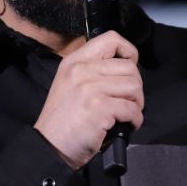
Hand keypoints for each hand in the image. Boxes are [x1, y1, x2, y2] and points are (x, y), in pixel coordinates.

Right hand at [34, 30, 143, 169]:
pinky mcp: (100, 108)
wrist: (48, 146)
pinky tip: (126, 125)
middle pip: (129, 67)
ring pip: (134, 87)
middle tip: (128, 100)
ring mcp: (91, 88)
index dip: (128, 52)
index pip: (111, 39)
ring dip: (137, 103)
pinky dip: (135, 120)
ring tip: (127, 113)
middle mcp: (82, 70)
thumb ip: (91, 72)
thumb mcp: (70, 84)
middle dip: (136, 86)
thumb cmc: (62, 120)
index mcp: (74, 61)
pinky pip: (132, 109)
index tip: (129, 68)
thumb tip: (124, 69)